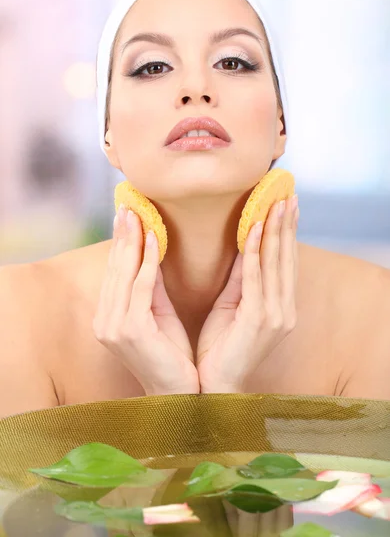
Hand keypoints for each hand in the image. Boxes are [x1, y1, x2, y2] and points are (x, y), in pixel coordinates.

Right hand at [93, 205, 198, 395]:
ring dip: (133, 240)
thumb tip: (154, 252)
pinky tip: (154, 239)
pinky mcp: (130, 330)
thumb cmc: (172, 355)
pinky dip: (147, 261)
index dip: (121, 243)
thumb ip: (152, 287)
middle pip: (116, 268)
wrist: (179, 395)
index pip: (115, 272)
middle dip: (123, 235)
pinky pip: (141, 287)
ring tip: (138, 214)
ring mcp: (113, 326)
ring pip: (125, 273)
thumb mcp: (159, 315)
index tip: (127, 215)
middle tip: (129, 205)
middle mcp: (105, 320)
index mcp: (109, 317)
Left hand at [197, 196, 298, 392]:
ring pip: (276, 263)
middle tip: (287, 194)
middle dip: (286, 224)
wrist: (215, 386)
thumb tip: (244, 246)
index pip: (285, 263)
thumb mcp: (232, 306)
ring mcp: (275, 315)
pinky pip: (257, 278)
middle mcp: (284, 309)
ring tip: (276, 203)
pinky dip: (257, 251)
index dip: (287, 233)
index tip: (286, 205)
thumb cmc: (220, 347)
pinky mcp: (260, 320)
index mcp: (279, 307)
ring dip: (276, 230)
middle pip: (286, 258)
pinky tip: (256, 229)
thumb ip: (241, 279)